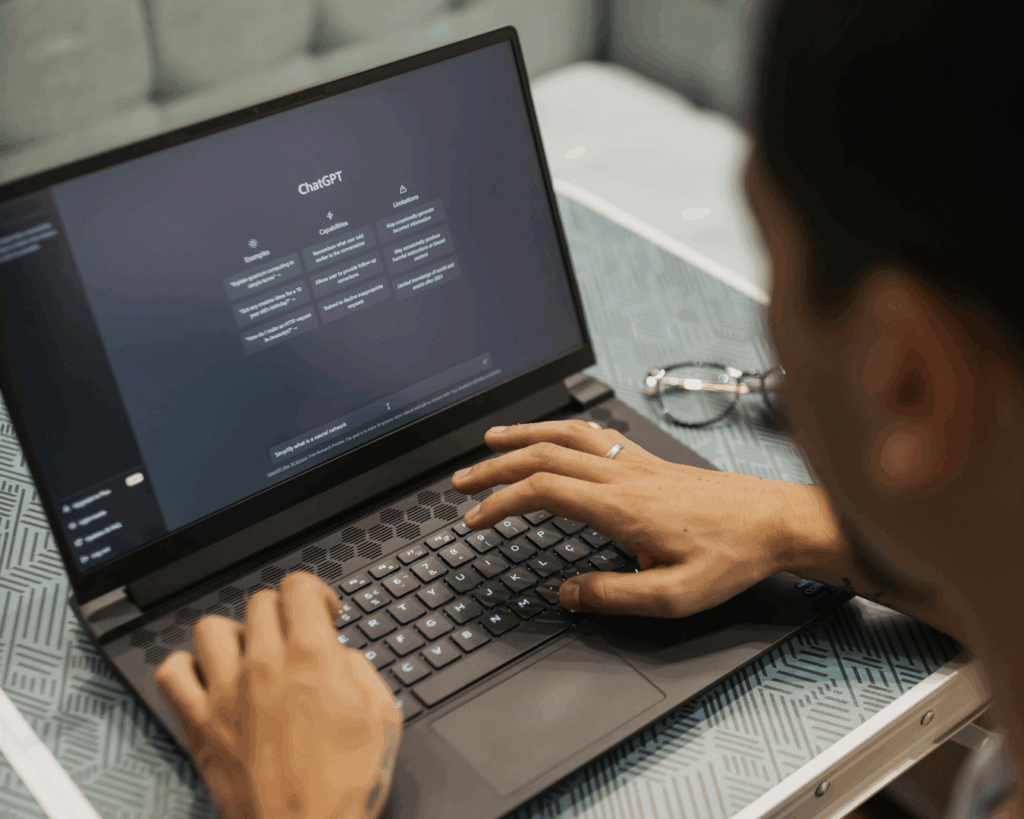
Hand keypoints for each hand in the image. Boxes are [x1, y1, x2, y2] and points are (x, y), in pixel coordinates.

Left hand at [155, 572, 401, 818]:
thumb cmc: (343, 788)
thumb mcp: (381, 718)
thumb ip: (360, 671)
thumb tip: (340, 655)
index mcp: (312, 659)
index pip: (297, 587)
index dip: (314, 592)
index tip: (321, 612)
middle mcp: (264, 666)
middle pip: (259, 602)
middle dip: (282, 612)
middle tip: (294, 637)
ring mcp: (225, 694)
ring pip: (212, 627)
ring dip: (235, 634)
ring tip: (251, 654)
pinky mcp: (199, 725)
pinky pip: (173, 672)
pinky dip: (187, 667)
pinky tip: (210, 678)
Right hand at [451, 419, 800, 617]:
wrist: (776, 521)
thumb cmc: (731, 556)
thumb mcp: (672, 597)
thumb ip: (613, 595)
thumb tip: (567, 593)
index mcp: (620, 506)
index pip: (543, 490)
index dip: (500, 502)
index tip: (475, 519)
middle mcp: (622, 475)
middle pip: (544, 455)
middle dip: (495, 467)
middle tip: (463, 482)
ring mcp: (635, 463)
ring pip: (566, 435)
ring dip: (523, 436)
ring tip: (491, 441)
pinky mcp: (648, 461)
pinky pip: (594, 433)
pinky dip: (560, 430)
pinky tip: (552, 437)